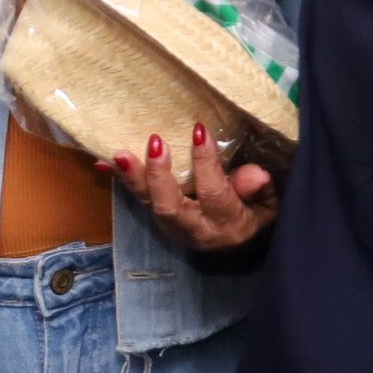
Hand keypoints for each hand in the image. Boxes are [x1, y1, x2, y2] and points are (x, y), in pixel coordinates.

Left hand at [100, 121, 277, 251]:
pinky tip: (102, 163)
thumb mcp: (270, 205)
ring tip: (118, 154)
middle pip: (170, 207)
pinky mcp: (159, 217)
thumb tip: (256, 174)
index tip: (200, 130)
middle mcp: (196, 230)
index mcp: (228, 225)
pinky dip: (121, 180)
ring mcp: (173, 225)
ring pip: (148, 204)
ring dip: (132, 178)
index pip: (213, 193)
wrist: (243, 242)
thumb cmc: (259, 214)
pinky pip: (138, 198)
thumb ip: (260, 190)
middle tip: (156, 142)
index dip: (206, 162)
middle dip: (160, 175)